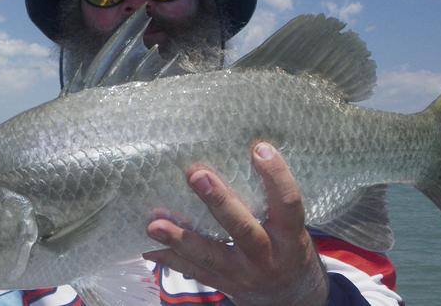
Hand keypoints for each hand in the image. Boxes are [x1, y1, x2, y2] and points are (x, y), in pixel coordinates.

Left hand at [142, 142, 327, 305]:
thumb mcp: (291, 228)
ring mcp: (243, 274)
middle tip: (196, 175)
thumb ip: (270, 202)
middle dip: (218, 202)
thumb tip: (238, 154)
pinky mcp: (224, 285)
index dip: (276, 177)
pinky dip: (170, 258)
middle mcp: (267, 256)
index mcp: (290, 236)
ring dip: (180, 238)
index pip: (288, 203)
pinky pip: (194, 271)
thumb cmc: (289, 249)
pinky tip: (149, 245)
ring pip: (210, 256)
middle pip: (242, 229)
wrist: (291, 297)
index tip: (260, 148)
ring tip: (154, 223)